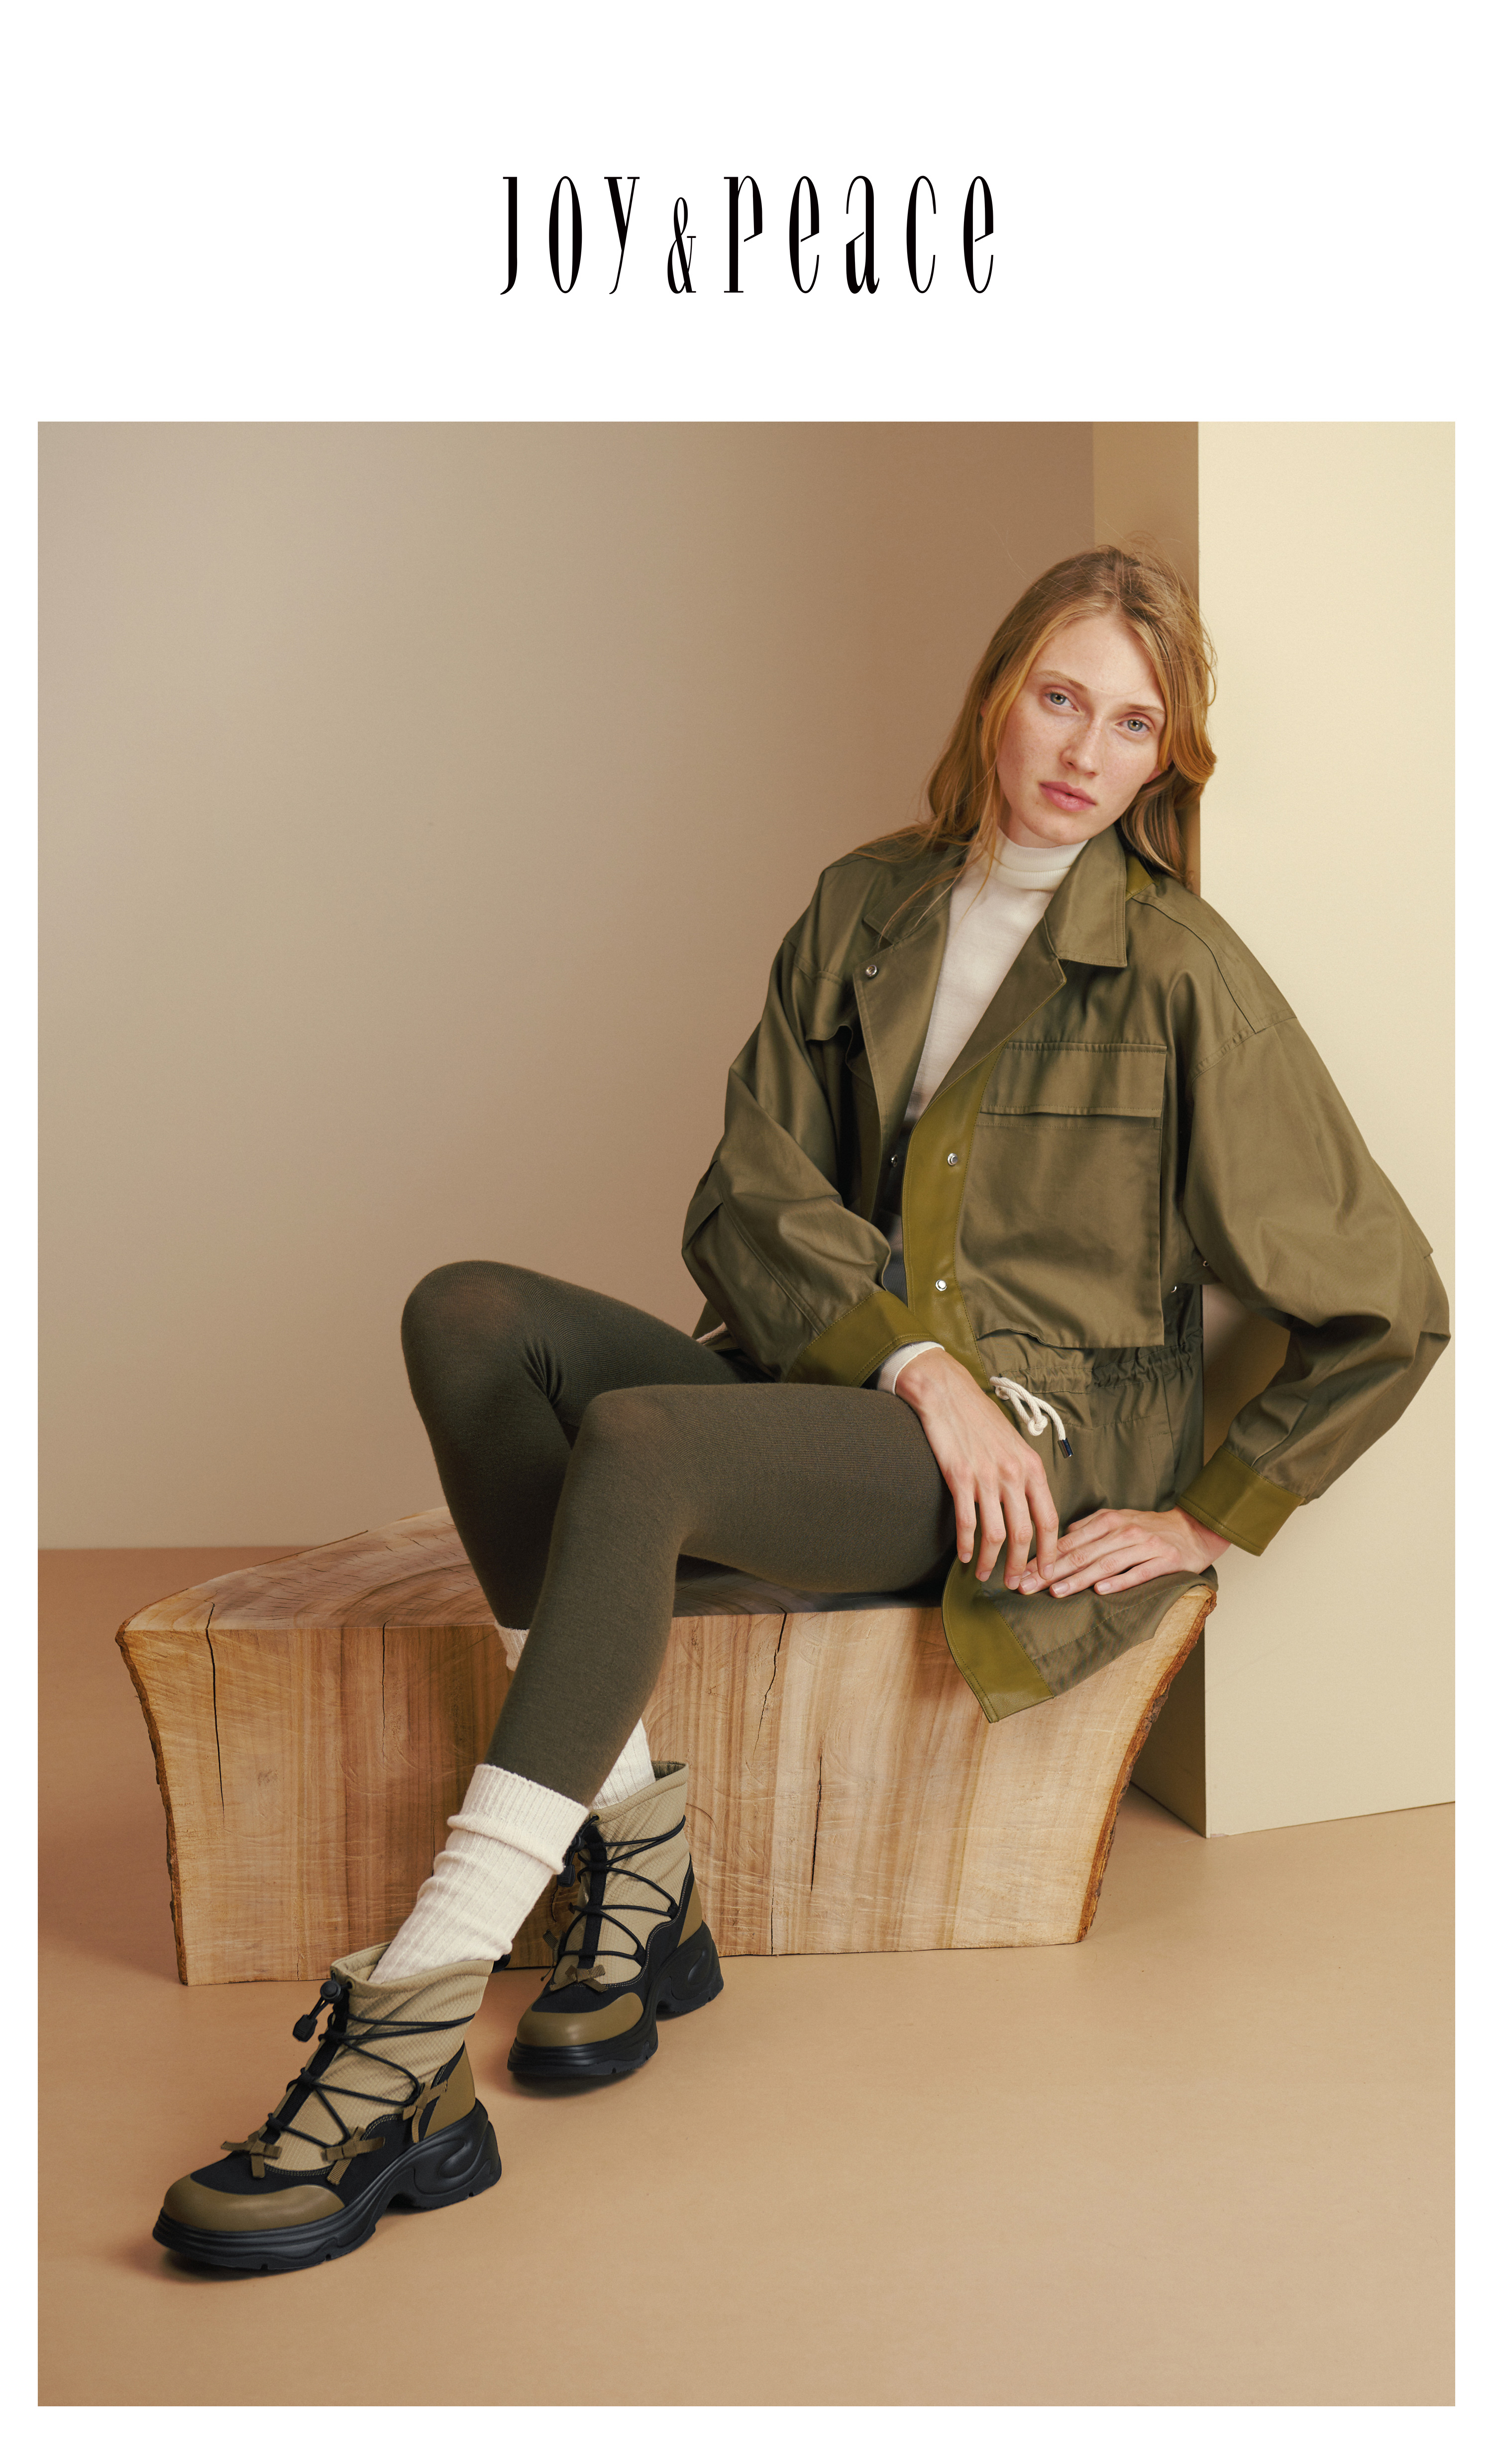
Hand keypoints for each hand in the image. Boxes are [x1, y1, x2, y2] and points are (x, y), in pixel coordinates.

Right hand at [892, 1350, 1058, 1586]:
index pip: (1049, 1518)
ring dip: (992, 1561)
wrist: (948, 1394)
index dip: (1049, 1550)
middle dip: (1021, 1565)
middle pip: (1024, 1532)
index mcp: (1032, 1467)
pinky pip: (967, 1522)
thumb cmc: (980, 1418)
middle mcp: (1013, 1474)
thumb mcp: (1014, 1444)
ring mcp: (986, 1476)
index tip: (1047, 1571)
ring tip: (986, 1575)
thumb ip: (1024, 1474)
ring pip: (996, 1533)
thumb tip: (1028, 1506)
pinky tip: (965, 1556)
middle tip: (1016, 1584)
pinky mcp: (960, 1477)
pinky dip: (967, 1545)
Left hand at [1010, 1504, 1229, 1599]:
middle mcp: (1123, 1531)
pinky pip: (1139, 1572)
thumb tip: (1061, 1536)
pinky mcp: (1164, 1560)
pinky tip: (1101, 1591)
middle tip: (1027, 1586)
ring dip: (1079, 1578)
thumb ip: (1089, 1528)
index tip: (1020, 1572)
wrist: (1194, 1529)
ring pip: (1106, 1563)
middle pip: (1081, 1553)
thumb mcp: (1118, 1520)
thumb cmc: (1150, 1528)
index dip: (1043, 1558)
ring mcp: (1144, 1545)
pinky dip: (1120, 1581)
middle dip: (1051, 1571)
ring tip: (1057, 1591)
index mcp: (1108, 1521)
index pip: (1068, 1541)